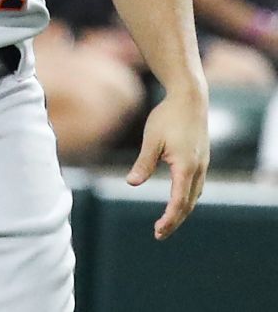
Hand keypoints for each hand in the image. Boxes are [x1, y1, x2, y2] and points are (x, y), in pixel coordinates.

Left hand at [127, 88, 208, 238]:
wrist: (190, 100)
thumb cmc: (167, 117)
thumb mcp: (151, 140)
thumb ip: (143, 163)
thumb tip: (131, 183)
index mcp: (186, 167)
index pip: (178, 202)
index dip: (169, 219)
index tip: (158, 231)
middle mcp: (198, 170)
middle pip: (188, 204)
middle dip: (175, 221)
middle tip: (159, 234)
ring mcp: (203, 165)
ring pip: (194, 196)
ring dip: (182, 211)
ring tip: (167, 222)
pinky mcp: (202, 160)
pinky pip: (196, 186)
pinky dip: (188, 198)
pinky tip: (180, 201)